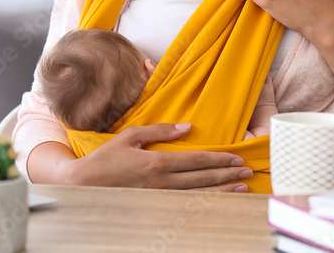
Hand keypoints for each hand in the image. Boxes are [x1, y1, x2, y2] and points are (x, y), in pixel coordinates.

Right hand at [68, 122, 252, 191]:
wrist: (86, 184)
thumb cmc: (107, 158)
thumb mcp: (130, 135)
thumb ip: (159, 130)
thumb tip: (186, 127)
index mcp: (157, 162)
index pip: (196, 160)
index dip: (219, 159)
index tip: (236, 158)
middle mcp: (162, 182)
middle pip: (202, 178)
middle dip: (227, 174)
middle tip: (247, 172)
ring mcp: (160, 197)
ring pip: (198, 195)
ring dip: (222, 191)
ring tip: (240, 187)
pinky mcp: (156, 206)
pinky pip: (187, 205)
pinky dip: (205, 203)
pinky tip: (218, 200)